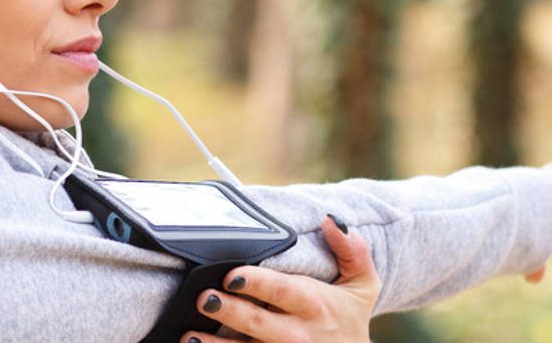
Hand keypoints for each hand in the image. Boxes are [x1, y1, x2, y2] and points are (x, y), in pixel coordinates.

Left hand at [181, 215, 380, 342]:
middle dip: (230, 311)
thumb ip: (352, 250)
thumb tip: (332, 220)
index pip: (282, 291)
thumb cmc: (349, 316)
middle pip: (257, 322)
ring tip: (189, 335)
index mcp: (315, 305)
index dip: (257, 283)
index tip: (232, 273)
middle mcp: (297, 333)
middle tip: (204, 298)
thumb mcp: (363, 284)